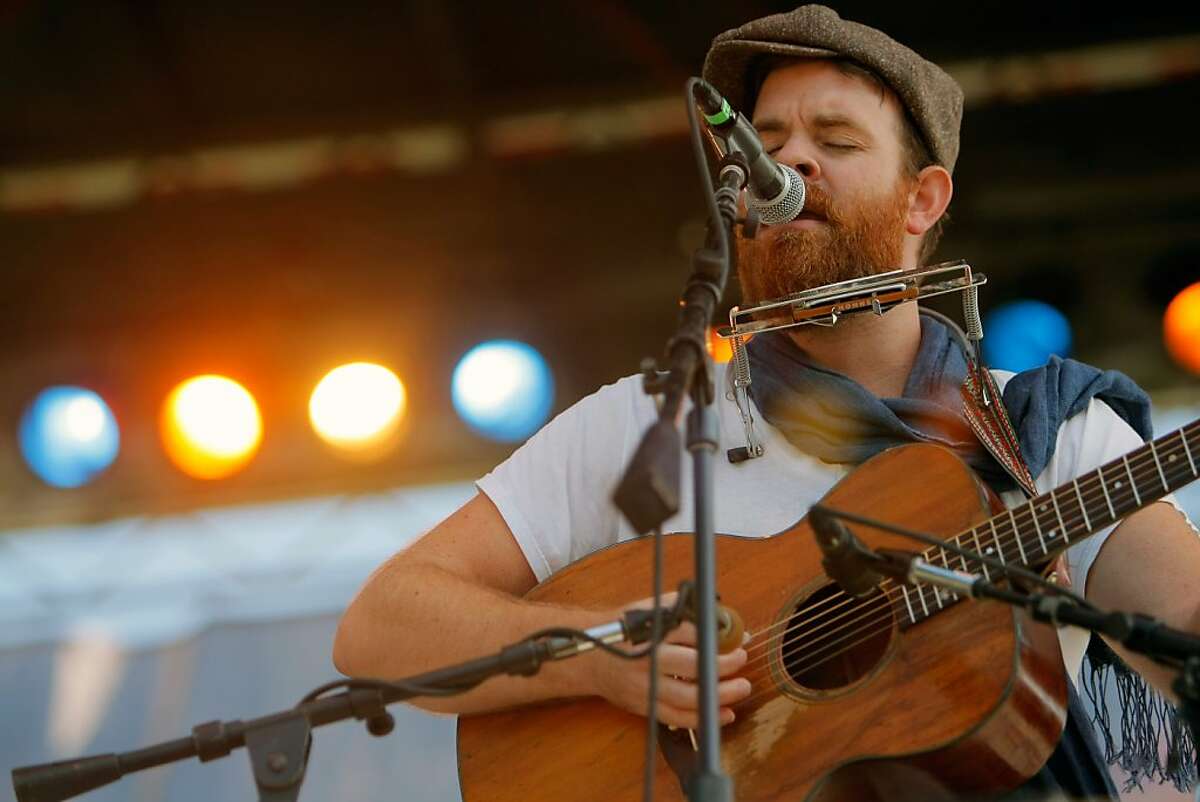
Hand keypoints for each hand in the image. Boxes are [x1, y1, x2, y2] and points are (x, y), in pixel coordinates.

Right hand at [586, 593, 750, 728]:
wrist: (588, 659)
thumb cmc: (620, 631)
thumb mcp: (644, 610)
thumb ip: (676, 607)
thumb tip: (713, 609)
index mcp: (650, 633)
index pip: (689, 633)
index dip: (716, 636)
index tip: (736, 637)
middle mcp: (648, 662)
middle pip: (692, 667)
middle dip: (723, 666)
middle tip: (742, 659)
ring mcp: (646, 688)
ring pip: (688, 698)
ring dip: (719, 696)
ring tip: (742, 688)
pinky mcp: (645, 707)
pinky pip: (678, 719)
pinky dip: (704, 719)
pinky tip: (726, 714)